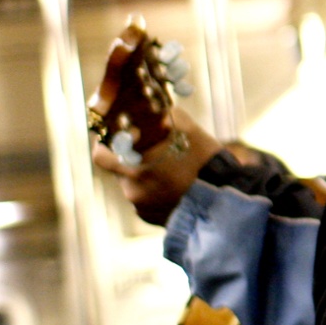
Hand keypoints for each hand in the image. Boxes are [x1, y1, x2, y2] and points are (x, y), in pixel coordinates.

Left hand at [91, 105, 220, 225]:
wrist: (224, 200)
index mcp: (136, 163)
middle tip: (150, 153)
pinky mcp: (149, 218)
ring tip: (170, 172)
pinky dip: (153, 193)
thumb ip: (165, 117)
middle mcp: (132, 188)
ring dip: (144, 176)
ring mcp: (140, 205)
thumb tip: (154, 107)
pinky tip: (174, 188)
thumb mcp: (188, 130)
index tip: (115, 138)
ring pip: (132, 185)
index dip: (105, 145)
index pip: (101, 154)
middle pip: (118, 169)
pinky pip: (144, 200)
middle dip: (129, 159)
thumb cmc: (207, 162)